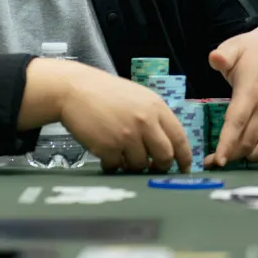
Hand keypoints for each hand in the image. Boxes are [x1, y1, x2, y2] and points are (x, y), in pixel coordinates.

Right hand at [56, 63, 191, 172]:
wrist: (72, 89)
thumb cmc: (105, 93)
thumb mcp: (137, 97)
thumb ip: (153, 118)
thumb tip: (168, 146)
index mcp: (155, 107)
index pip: (179, 137)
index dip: (184, 157)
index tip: (184, 168)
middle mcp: (144, 121)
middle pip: (165, 156)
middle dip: (161, 166)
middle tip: (153, 167)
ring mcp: (127, 135)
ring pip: (141, 164)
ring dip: (133, 165)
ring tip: (122, 154)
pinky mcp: (108, 147)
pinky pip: (117, 166)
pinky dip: (113, 164)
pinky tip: (106, 154)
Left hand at [207, 21, 257, 165]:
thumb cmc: (255, 48)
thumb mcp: (235, 45)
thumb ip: (223, 55)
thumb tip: (214, 59)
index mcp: (251, 90)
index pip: (237, 122)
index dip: (227, 143)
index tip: (217, 159)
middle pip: (250, 139)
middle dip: (231, 155)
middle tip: (213, 163)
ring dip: (251, 155)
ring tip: (233, 158)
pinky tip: (256, 152)